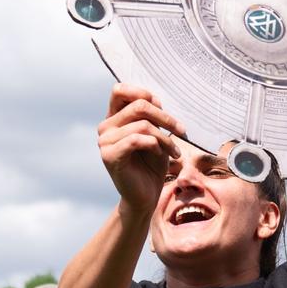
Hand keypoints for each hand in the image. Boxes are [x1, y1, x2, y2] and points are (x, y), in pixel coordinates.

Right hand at [98, 84, 180, 217]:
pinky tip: (163, 155)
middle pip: (138, 105)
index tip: (162, 108)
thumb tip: (154, 99)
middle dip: (165, 117)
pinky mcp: (109, 156)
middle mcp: (106, 127)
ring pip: (142, 124)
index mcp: (114, 118)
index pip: (120, 90)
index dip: (143, 93)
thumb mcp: (156, 134)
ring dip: (165, 137)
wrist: (146, 196)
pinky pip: (137, 140)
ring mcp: (105, 141)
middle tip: (181, 131)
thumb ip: (151, 115)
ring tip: (174, 151)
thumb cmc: (152, 165)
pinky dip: (156, 145)